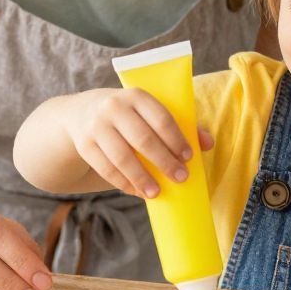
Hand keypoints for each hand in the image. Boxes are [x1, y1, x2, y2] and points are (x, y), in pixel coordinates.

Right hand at [70, 88, 214, 199]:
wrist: (82, 112)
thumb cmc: (128, 115)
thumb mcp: (148, 112)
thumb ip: (179, 125)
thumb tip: (208, 143)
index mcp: (136, 96)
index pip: (161, 118)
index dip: (176, 139)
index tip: (188, 158)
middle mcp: (113, 108)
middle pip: (143, 139)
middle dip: (164, 161)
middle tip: (180, 178)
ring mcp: (96, 126)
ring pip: (122, 157)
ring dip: (141, 178)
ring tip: (156, 193)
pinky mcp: (85, 145)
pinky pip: (106, 169)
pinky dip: (123, 183)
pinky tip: (137, 191)